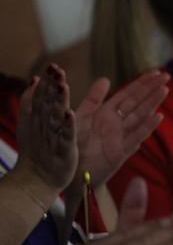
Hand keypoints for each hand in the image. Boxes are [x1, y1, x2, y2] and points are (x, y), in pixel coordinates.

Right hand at [16, 65, 76, 192]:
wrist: (36, 179)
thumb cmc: (37, 148)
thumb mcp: (31, 122)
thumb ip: (32, 101)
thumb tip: (35, 79)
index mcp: (39, 118)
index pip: (42, 96)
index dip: (47, 81)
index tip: (53, 66)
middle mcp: (44, 126)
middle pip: (48, 103)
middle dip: (52, 87)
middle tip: (57, 70)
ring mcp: (53, 137)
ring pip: (56, 117)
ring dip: (59, 102)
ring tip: (63, 86)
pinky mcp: (63, 150)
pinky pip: (65, 136)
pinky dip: (66, 126)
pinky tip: (69, 114)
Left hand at [75, 71, 167, 187]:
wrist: (71, 172)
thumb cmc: (74, 145)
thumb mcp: (81, 117)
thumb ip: (93, 99)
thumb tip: (106, 79)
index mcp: (107, 113)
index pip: (128, 94)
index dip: (142, 83)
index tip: (157, 72)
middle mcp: (117, 123)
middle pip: (138, 103)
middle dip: (152, 89)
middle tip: (167, 76)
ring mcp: (121, 136)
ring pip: (140, 116)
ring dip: (152, 103)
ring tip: (164, 90)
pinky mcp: (121, 152)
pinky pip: (136, 137)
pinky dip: (147, 127)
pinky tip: (158, 116)